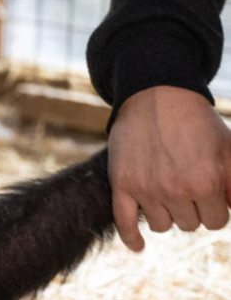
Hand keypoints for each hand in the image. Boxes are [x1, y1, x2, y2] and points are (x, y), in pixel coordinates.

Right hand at [108, 86, 230, 250]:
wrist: (155, 95)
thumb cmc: (196, 121)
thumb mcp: (228, 147)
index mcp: (205, 182)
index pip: (216, 221)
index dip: (215, 206)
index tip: (208, 189)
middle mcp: (174, 189)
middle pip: (189, 224)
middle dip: (192, 208)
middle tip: (185, 181)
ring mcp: (145, 188)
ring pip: (162, 225)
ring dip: (167, 212)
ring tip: (165, 188)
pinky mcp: (122, 184)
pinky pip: (123, 221)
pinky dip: (131, 238)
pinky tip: (138, 247)